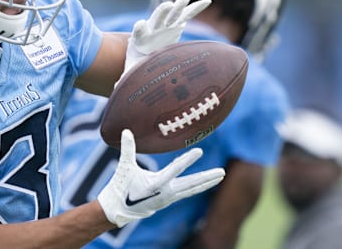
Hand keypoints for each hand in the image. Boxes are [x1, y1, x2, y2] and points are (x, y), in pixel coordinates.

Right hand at [97, 129, 224, 226]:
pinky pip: (188, 192)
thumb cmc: (121, 187)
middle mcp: (165, 192)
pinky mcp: (169, 200)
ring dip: (207, 182)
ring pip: (192, 189)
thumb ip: (127, 149)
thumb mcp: (124, 167)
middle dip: (207, 177)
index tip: (199, 151)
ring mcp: (169, 198)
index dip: (187, 160)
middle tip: (222, 172)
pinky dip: (198, 186)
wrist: (118, 210)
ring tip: (221, 175)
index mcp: (155, 184)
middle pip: (191, 184)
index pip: (174, 169)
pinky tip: (207, 182)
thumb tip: (126, 130)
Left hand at [123, 0, 210, 74]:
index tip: (140, 24)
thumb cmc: (138, 63)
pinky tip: (207, 1)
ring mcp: (165, 24)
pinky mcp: (176, 23)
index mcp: (141, 38)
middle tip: (168, 5)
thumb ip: (126, 77)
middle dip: (162, 13)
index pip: (139, 31)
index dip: (140, 27)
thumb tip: (117, 87)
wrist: (144, 53)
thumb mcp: (132, 70)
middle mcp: (153, 28)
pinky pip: (187, 14)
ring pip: (173, 13)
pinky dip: (196, 8)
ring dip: (180, 6)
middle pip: (157, 18)